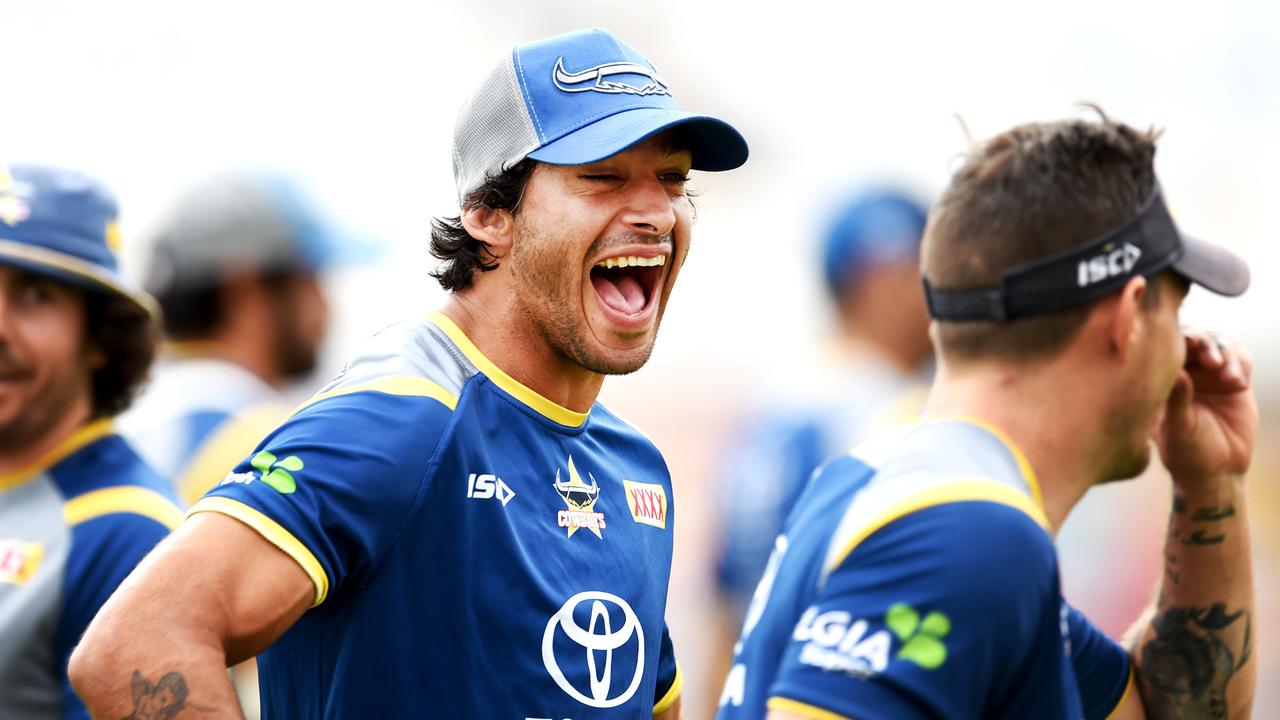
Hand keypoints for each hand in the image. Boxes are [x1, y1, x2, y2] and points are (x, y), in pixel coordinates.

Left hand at [1154, 331, 1257, 483]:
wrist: (1217, 469)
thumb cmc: (1187, 452)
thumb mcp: (1179, 428)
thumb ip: (1177, 401)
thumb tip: (1177, 372)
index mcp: (1162, 378)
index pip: (1167, 348)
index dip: (1179, 341)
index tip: (1189, 345)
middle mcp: (1185, 370)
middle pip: (1196, 338)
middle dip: (1205, 344)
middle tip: (1210, 361)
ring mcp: (1210, 373)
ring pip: (1220, 343)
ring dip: (1226, 353)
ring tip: (1228, 378)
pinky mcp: (1234, 380)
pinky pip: (1241, 357)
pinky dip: (1241, 363)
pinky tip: (1239, 383)